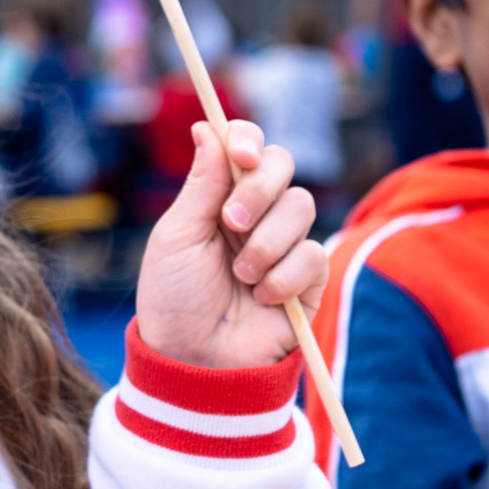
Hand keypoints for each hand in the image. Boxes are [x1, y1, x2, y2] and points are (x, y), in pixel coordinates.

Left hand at [135, 120, 326, 367]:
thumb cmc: (175, 300)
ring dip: (265, 242)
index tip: (239, 153)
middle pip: (282, 165)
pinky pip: (313, 254)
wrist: (194, 362)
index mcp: (221, 197)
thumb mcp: (176, 236)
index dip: (248, 139)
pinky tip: (262, 298)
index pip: (246, 147)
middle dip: (257, 190)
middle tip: (230, 222)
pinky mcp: (310, 280)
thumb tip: (205, 126)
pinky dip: (284, 277)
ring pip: (300, 208)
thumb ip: (200, 183)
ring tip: (240, 276)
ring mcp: (284, 244)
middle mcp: (257, 213)